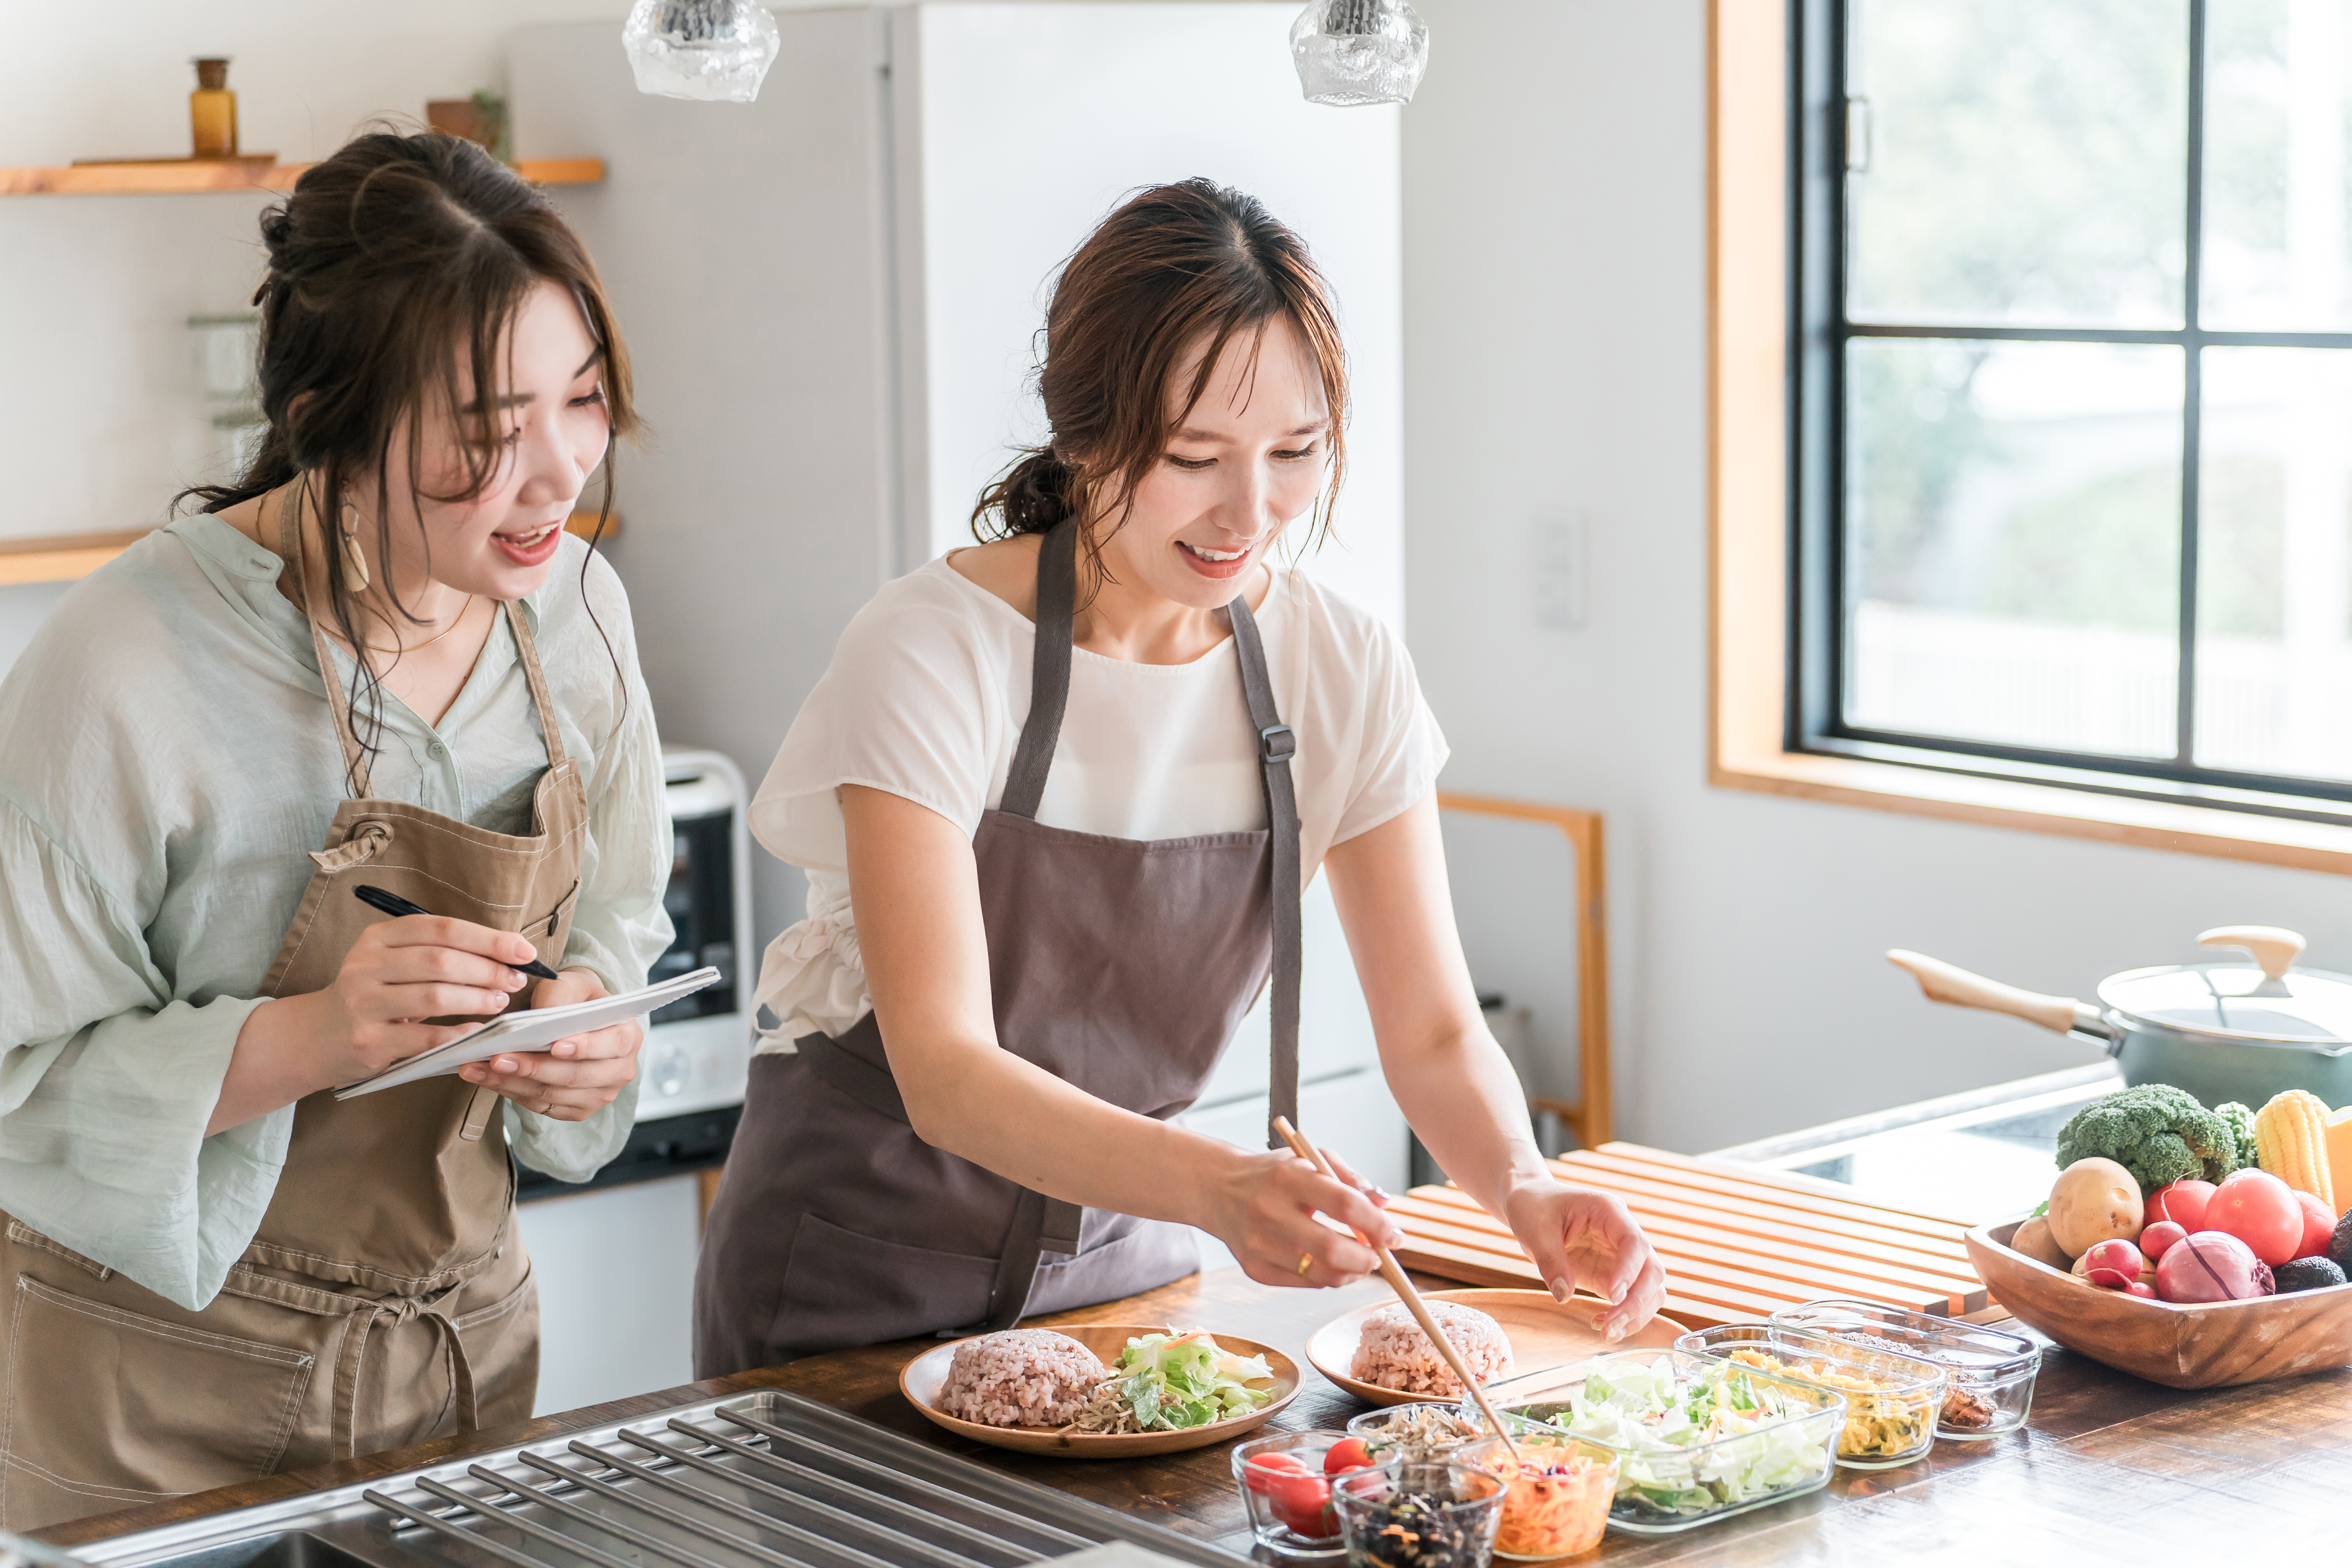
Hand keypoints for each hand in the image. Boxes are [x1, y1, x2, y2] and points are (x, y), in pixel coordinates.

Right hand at [319, 914, 533, 1083]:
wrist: (315, 1036)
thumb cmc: (371, 995)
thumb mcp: (391, 962)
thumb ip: (435, 952)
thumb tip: (503, 953)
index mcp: (378, 938)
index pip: (441, 928)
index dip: (488, 938)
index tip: (523, 950)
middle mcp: (366, 965)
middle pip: (441, 960)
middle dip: (487, 969)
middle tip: (515, 980)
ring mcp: (364, 1003)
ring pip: (434, 996)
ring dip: (477, 999)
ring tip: (500, 1002)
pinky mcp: (368, 1040)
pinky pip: (423, 1037)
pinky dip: (457, 1033)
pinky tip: (477, 1032)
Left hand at [458, 968, 641, 1121]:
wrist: (576, 1019)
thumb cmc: (575, 999)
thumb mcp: (571, 984)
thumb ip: (560, 995)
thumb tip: (542, 1017)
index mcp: (628, 1036)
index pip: (612, 1044)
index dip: (585, 1047)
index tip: (554, 1045)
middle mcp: (619, 1071)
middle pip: (576, 1076)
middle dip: (533, 1068)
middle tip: (497, 1058)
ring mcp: (599, 1095)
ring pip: (553, 1095)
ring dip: (512, 1082)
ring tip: (478, 1068)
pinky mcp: (576, 1110)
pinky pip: (542, 1106)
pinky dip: (512, 1093)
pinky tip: (488, 1079)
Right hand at [1209, 1144, 1401, 1288]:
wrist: (1219, 1189)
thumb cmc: (1275, 1174)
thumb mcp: (1311, 1159)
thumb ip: (1350, 1178)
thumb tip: (1384, 1204)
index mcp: (1289, 1177)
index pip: (1344, 1204)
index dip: (1377, 1224)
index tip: (1396, 1235)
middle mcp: (1270, 1211)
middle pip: (1332, 1249)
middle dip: (1367, 1259)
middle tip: (1380, 1256)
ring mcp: (1260, 1244)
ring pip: (1321, 1274)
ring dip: (1352, 1272)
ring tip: (1360, 1262)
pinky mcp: (1254, 1269)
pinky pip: (1304, 1283)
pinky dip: (1327, 1277)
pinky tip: (1331, 1264)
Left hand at [1502, 1179, 1666, 1340]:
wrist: (1530, 1206)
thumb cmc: (1533, 1208)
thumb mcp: (1535, 1231)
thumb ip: (1551, 1262)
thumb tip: (1564, 1297)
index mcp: (1609, 1211)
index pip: (1635, 1242)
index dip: (1629, 1271)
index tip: (1613, 1296)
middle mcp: (1623, 1233)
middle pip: (1652, 1270)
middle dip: (1637, 1301)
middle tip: (1612, 1325)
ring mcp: (1621, 1256)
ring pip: (1650, 1288)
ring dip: (1637, 1314)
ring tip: (1608, 1333)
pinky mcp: (1612, 1274)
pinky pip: (1631, 1298)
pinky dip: (1625, 1316)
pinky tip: (1601, 1325)